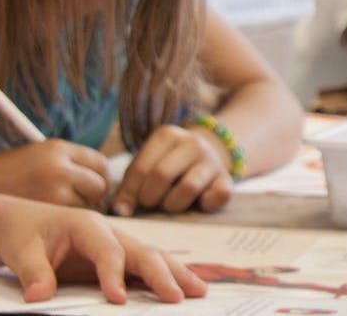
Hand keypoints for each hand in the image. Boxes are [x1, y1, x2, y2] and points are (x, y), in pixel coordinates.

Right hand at [0, 140, 110, 208]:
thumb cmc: (2, 177)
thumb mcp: (36, 158)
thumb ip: (66, 164)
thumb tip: (101, 180)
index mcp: (57, 148)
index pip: (99, 163)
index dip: (98, 177)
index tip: (90, 188)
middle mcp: (59, 165)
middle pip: (99, 184)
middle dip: (93, 196)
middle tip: (75, 204)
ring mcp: (54, 188)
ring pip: (88, 204)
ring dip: (79, 210)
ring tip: (54, 210)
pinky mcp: (46, 210)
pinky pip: (71, 218)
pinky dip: (65, 221)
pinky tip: (46, 219)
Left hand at [0, 195, 206, 303]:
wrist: (20, 223)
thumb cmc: (22, 235)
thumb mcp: (20, 252)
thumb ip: (33, 272)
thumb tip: (38, 296)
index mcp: (87, 225)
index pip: (108, 251)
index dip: (114, 275)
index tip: (118, 300)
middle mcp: (110, 232)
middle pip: (143, 251)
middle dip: (163, 274)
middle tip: (177, 297)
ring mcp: (118, 243)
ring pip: (153, 257)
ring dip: (177, 274)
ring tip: (199, 292)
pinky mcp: (119, 257)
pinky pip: (147, 266)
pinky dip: (168, 277)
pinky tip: (184, 289)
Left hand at [111, 125, 232, 215]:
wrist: (207, 156)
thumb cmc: (167, 165)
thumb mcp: (147, 165)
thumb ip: (130, 185)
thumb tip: (119, 210)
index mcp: (167, 135)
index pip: (141, 168)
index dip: (129, 193)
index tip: (124, 208)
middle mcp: (192, 143)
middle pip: (162, 175)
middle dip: (149, 198)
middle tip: (149, 204)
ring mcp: (212, 160)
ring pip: (189, 187)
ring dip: (173, 204)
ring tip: (169, 205)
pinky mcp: (227, 179)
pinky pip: (218, 195)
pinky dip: (206, 204)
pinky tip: (198, 204)